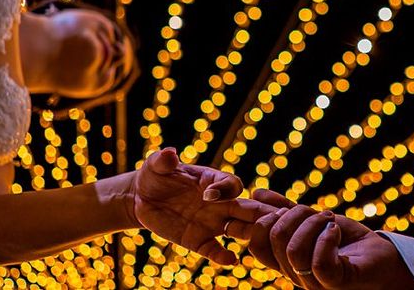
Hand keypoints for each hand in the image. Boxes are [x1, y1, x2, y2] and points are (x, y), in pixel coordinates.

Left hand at [131, 148, 269, 264]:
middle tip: (271, 219)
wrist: (142, 198)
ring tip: (259, 242)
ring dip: (251, 234)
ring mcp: (211, 223)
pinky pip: (215, 250)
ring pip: (240, 230)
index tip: (208, 194)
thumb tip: (169, 154)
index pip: (232, 184)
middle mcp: (219, 203)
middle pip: (248, 208)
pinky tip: (229, 260)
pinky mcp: (198, 240)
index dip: (225, 189)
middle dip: (262, 213)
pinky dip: (223, 256)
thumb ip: (162, 160)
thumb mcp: (155, 165)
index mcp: (212, 180)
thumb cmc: (154, 176)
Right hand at [246, 190, 413, 289]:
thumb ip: (286, 210)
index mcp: (286, 261)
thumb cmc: (348, 242)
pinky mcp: (337, 283)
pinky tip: (336, 230)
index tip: (287, 208)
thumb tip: (257, 194)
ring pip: (294, 250)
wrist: (384, 259)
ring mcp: (315, 282)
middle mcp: (296, 274)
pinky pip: (319, 264)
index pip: (255, 244)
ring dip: (313, 223)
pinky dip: (327, 239)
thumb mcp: (313, 220)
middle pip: (273, 240)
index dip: (262, 219)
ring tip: (331, 220)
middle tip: (318, 212)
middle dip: (294, 214)